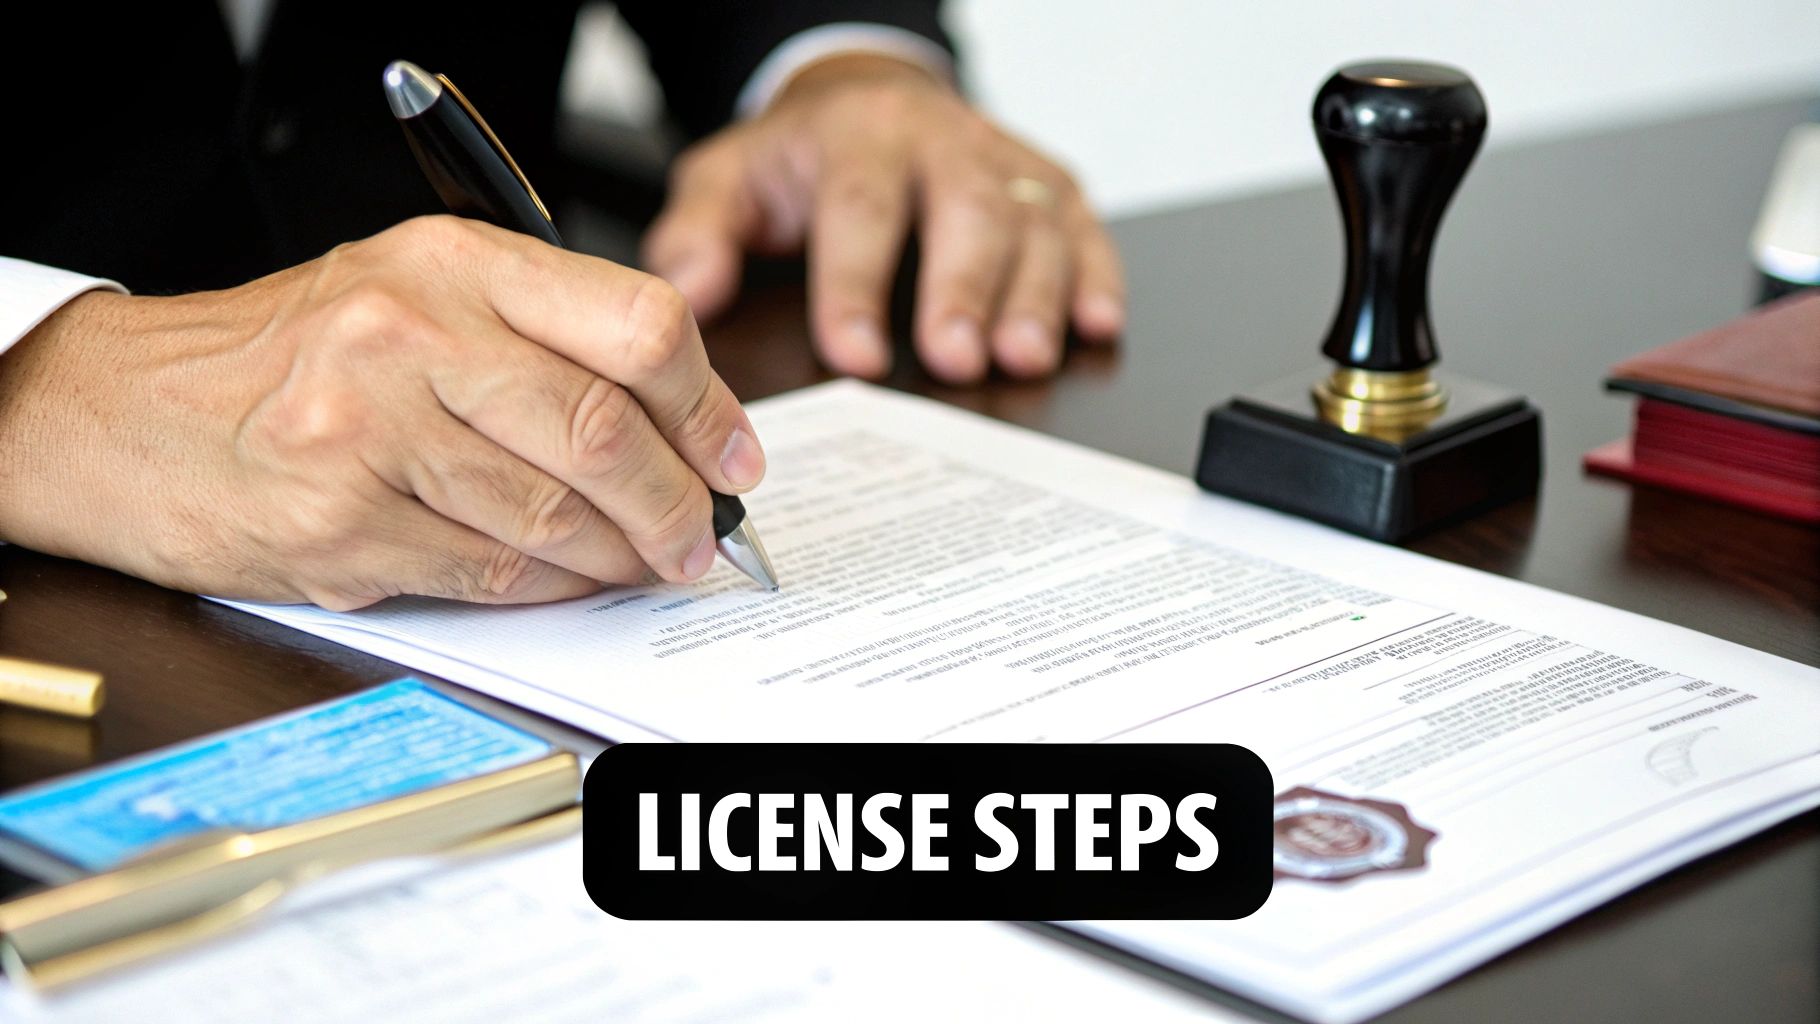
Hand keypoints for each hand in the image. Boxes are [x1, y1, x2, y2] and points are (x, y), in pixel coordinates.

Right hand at [0, 216, 765, 608]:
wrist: (130, 412)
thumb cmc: (290, 355)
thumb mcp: (416, 293)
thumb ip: (543, 339)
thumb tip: (681, 425)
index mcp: (453, 264)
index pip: (637, 323)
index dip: (710, 405)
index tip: (738, 457)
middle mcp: (413, 335)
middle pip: (606, 431)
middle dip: (680, 502)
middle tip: (705, 536)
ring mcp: (371, 433)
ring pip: (556, 515)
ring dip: (622, 556)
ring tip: (644, 563)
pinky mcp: (341, 526)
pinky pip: (491, 572)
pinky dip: (551, 586)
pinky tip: (566, 579)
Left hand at [643, 55, 1124, 383]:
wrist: (865, 103)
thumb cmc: (800, 161)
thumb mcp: (728, 181)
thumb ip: (698, 235)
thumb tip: (690, 296)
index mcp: (857, 136)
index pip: (861, 207)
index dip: (858, 284)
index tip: (856, 355)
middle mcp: (940, 141)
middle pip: (966, 209)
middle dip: (963, 288)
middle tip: (956, 360)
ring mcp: (1003, 162)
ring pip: (1034, 220)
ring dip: (1036, 294)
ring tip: (1022, 357)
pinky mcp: (1049, 186)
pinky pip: (1085, 225)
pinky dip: (1097, 275)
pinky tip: (1095, 323)